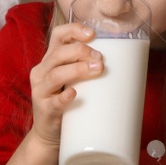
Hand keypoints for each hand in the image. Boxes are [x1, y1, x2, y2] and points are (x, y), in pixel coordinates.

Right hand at [26, 22, 102, 146]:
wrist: (49, 134)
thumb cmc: (67, 102)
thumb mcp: (73, 80)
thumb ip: (88, 68)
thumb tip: (124, 60)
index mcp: (50, 60)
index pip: (58, 35)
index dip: (74, 30)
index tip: (93, 34)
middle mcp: (41, 72)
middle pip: (58, 53)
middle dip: (81, 51)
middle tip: (100, 58)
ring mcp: (41, 91)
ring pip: (55, 74)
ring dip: (77, 69)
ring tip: (97, 69)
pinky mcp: (45, 110)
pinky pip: (53, 102)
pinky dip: (64, 97)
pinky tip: (73, 93)